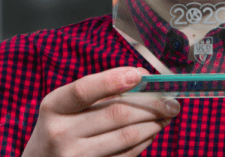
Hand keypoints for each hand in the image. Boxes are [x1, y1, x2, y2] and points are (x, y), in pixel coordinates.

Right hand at [22, 67, 179, 156]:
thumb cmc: (61, 127)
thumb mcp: (66, 106)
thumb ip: (100, 90)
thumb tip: (142, 78)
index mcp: (53, 107)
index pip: (83, 90)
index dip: (112, 80)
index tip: (140, 75)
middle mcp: (60, 133)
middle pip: (115, 114)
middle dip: (151, 104)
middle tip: (171, 100)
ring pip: (126, 137)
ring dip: (153, 123)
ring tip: (167, 114)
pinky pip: (125, 155)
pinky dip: (144, 141)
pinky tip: (152, 131)